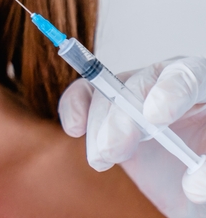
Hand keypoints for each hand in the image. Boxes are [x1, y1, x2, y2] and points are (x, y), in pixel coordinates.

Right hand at [59, 56, 205, 217]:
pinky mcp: (113, 111)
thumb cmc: (205, 170)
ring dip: (100, 124)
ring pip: (110, 92)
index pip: (188, 76)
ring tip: (103, 158)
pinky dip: (75, 106)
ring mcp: (138, 97)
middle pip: (142, 83)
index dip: (171, 91)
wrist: (190, 191)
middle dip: (123, 114)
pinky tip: (75, 128)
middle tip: (114, 146)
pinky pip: (87, 94)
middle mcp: (169, 87)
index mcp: (204, 92)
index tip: (156, 117)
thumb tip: (191, 184)